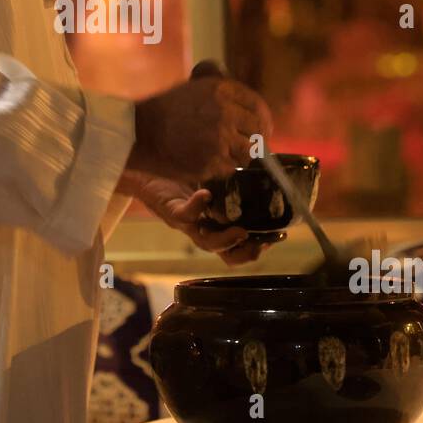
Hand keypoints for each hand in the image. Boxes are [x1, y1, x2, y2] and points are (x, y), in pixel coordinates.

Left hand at [122, 171, 283, 266]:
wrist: (147, 171)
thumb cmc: (182, 176)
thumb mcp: (213, 181)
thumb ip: (234, 183)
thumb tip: (266, 168)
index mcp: (216, 226)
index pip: (239, 248)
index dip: (257, 249)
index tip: (275, 238)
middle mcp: (203, 229)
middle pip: (226, 254)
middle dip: (246, 253)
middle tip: (261, 244)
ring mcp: (188, 223)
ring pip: (207, 242)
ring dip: (225, 239)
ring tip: (240, 231)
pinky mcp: (172, 210)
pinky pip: (185, 214)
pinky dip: (197, 206)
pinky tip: (207, 195)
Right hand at [129, 64, 271, 184]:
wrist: (140, 130)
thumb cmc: (164, 107)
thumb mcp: (194, 86)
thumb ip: (221, 90)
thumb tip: (244, 101)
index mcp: (222, 90)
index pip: (257, 105)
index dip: (262, 119)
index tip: (261, 128)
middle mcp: (225, 112)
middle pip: (257, 130)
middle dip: (255, 139)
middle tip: (248, 147)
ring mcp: (220, 138)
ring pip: (247, 152)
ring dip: (239, 156)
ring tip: (225, 155)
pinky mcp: (213, 161)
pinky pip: (230, 168)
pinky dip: (223, 168)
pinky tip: (210, 163)